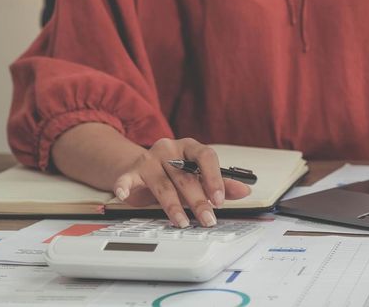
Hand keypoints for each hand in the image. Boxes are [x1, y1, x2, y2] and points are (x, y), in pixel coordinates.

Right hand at [112, 138, 251, 227]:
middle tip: (208, 219)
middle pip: (186, 176)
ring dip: (174, 206)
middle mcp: (170, 149)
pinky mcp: (132, 171)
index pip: (206, 156)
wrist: (138, 167)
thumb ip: (219, 183)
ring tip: (182, 222)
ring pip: (164, 184)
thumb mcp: (196, 176)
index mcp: (189, 146)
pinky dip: (125, 185)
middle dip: (198, 201)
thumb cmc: (172, 172)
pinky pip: (128, 178)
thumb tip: (244, 190)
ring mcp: (150, 159)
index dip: (214, 178)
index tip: (220, 199)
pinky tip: (124, 194)